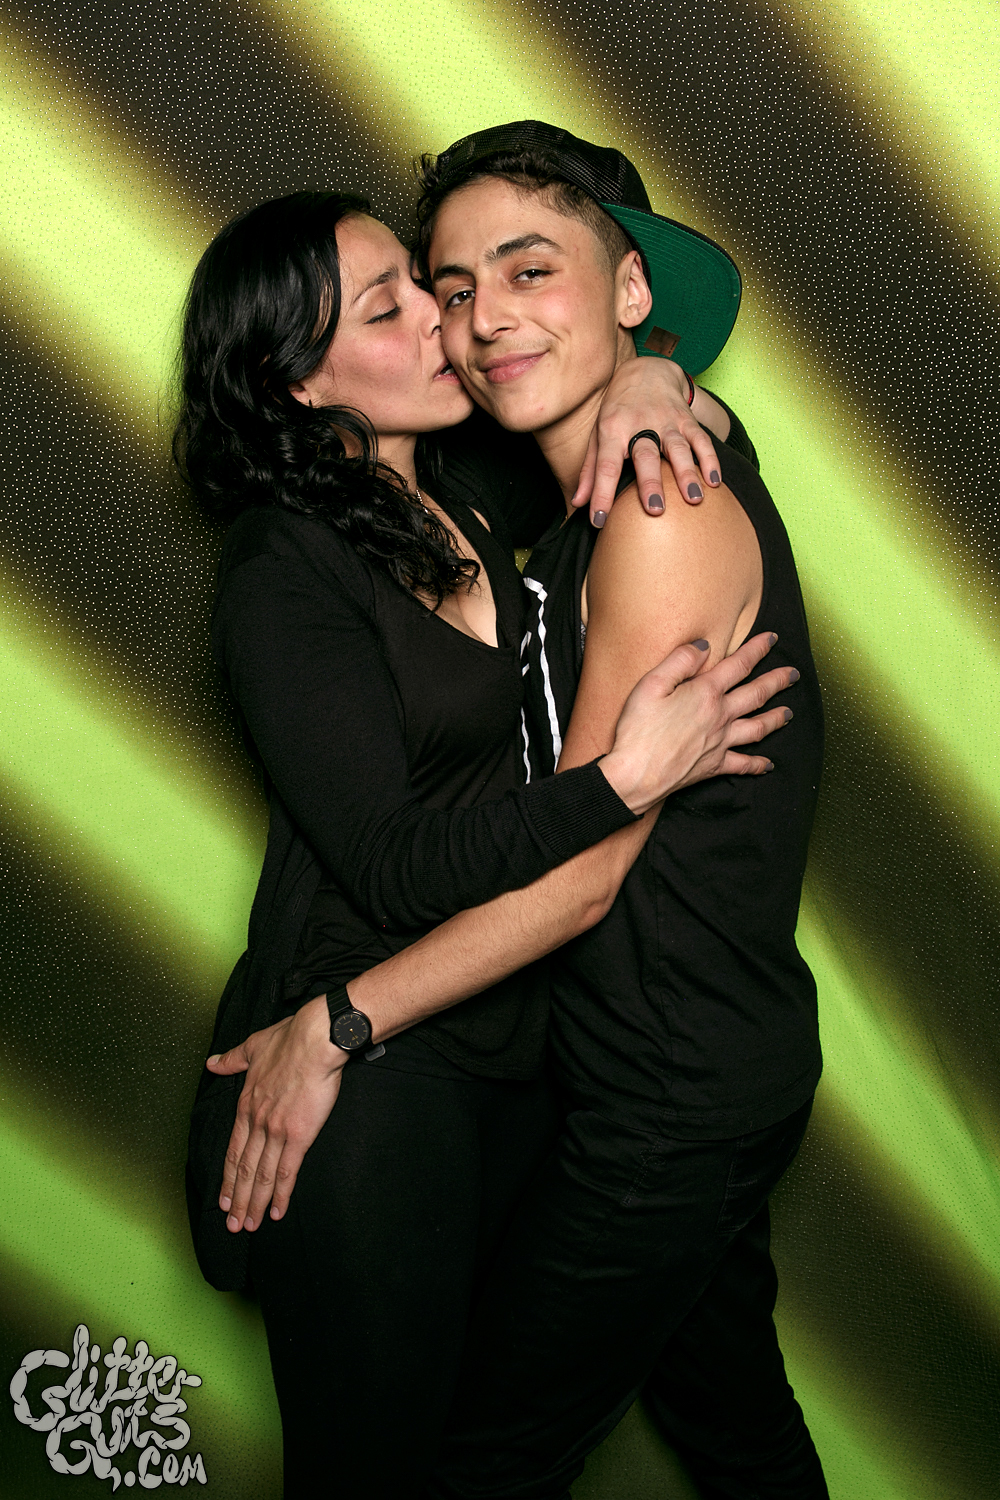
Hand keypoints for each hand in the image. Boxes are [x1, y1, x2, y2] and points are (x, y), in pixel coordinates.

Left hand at [206, 996, 347, 1231]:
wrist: (315, 1040)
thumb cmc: (288, 1040)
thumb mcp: (252, 1047)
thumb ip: (231, 1060)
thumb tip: (212, 1063)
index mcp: (247, 1105)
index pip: (233, 1151)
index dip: (227, 1178)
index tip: (223, 1199)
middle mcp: (258, 1123)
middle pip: (244, 1169)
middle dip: (237, 1200)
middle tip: (233, 1225)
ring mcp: (277, 1131)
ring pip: (261, 1175)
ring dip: (254, 1203)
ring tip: (250, 1225)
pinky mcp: (299, 1135)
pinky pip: (287, 1171)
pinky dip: (280, 1193)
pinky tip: (276, 1211)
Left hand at [573, 359, 721, 525]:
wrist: (646, 371)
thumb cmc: (617, 410)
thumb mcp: (598, 434)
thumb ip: (590, 469)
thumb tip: (576, 502)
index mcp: (612, 430)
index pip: (605, 466)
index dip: (601, 493)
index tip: (599, 521)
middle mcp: (639, 424)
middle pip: (645, 455)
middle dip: (650, 482)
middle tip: (654, 509)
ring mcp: (666, 421)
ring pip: (678, 447)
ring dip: (686, 473)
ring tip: (693, 499)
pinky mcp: (686, 419)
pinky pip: (700, 439)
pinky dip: (709, 459)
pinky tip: (714, 481)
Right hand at [600, 632, 796, 814]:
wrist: (636, 775)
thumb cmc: (638, 730)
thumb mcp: (652, 683)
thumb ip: (680, 660)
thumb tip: (704, 645)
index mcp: (705, 693)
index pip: (739, 665)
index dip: (758, 649)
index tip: (772, 639)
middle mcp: (719, 717)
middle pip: (756, 695)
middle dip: (777, 681)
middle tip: (793, 674)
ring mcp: (719, 742)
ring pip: (757, 728)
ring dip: (776, 718)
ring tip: (789, 713)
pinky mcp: (713, 766)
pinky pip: (743, 764)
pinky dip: (758, 764)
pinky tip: (768, 764)